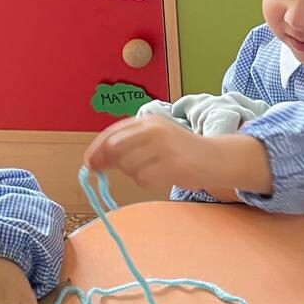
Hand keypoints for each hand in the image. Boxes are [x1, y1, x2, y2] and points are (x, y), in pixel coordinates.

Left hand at [83, 117, 271, 194]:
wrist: (215, 157)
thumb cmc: (181, 150)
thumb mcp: (155, 138)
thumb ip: (128, 144)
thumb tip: (94, 160)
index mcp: (148, 121)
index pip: (112, 133)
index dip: (97, 149)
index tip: (89, 163)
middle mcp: (154, 130)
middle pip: (116, 150)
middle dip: (113, 164)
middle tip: (123, 170)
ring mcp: (163, 147)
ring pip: (129, 166)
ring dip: (136, 173)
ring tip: (154, 170)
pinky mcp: (171, 165)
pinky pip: (144, 179)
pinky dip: (148, 181)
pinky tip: (162, 176)